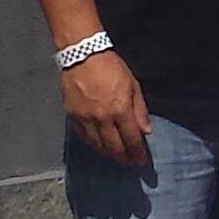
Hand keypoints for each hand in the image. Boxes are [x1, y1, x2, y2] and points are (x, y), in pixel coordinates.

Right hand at [62, 51, 151, 165]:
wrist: (82, 56)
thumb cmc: (111, 67)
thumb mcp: (132, 85)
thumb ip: (140, 110)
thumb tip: (146, 131)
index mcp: (120, 110)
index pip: (131, 139)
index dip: (137, 153)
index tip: (141, 162)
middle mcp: (102, 118)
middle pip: (114, 147)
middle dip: (124, 158)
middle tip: (129, 162)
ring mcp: (85, 119)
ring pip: (98, 146)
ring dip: (108, 154)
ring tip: (116, 156)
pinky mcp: (72, 116)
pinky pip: (83, 137)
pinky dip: (93, 144)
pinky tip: (99, 145)